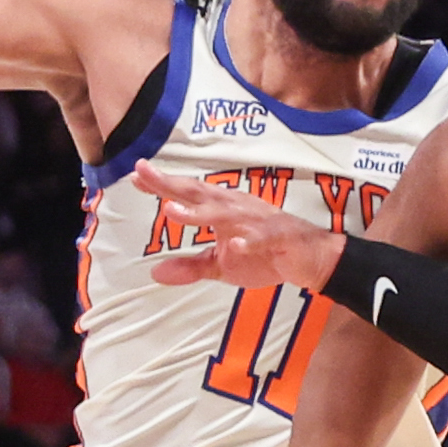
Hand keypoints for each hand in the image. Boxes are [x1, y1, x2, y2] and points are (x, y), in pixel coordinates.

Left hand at [140, 163, 347, 291]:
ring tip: (172, 211)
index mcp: (222, 210)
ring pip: (225, 214)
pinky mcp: (278, 238)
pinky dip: (249, 243)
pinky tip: (235, 247)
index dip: (163, 185)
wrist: (311, 259)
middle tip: (144, 172)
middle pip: (199, 194)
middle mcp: (236, 208)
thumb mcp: (222, 266)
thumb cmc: (265, 255)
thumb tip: (156, 273)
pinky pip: (262, 240)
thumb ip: (191, 267)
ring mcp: (258, 222)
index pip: (188, 195)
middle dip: (171, 184)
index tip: (136, 174)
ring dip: (199, 213)